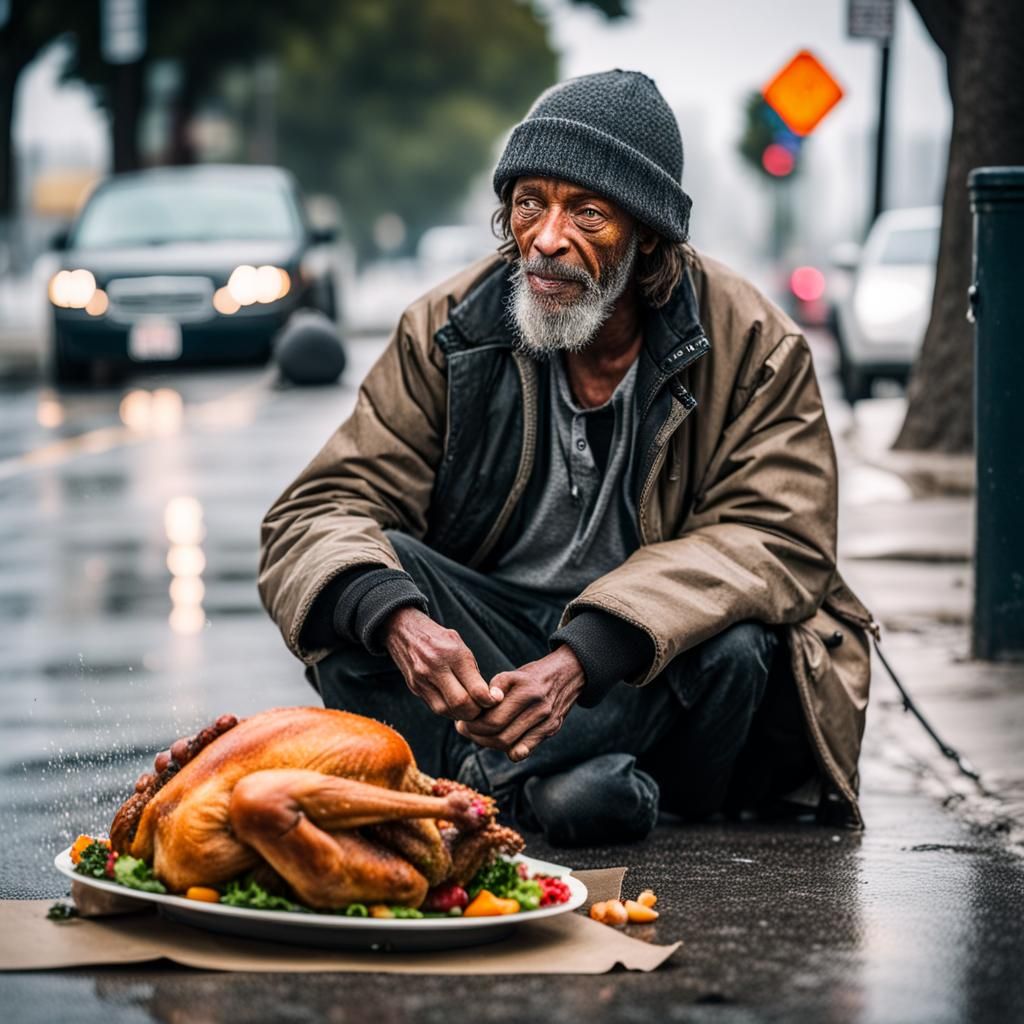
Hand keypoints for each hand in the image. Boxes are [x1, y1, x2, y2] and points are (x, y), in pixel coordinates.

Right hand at [383, 607, 502, 720]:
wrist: (404, 631)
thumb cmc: (439, 638)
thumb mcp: (459, 645)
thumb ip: (473, 671)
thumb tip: (490, 697)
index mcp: (453, 653)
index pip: (475, 689)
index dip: (489, 700)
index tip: (495, 699)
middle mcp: (435, 667)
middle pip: (461, 704)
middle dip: (476, 711)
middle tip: (483, 708)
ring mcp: (422, 679)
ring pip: (446, 710)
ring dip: (462, 714)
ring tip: (470, 708)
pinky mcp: (414, 687)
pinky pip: (435, 708)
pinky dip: (449, 711)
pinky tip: (456, 706)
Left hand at [455, 644, 585, 761]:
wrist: (567, 674)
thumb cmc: (533, 676)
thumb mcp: (513, 674)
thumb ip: (496, 688)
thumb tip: (478, 705)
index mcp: (526, 690)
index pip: (493, 719)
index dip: (473, 725)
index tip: (462, 722)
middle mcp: (538, 708)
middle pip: (500, 735)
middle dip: (477, 736)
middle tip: (465, 729)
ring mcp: (547, 721)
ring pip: (510, 745)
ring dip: (489, 744)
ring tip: (478, 735)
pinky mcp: (551, 730)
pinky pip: (526, 749)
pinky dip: (510, 751)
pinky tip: (500, 743)